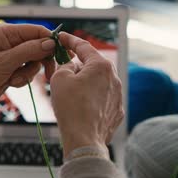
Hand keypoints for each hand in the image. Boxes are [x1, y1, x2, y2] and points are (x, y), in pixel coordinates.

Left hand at [0, 24, 55, 123]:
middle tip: (46, 75)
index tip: (58, 56)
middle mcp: (11, 40)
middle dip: (39, 62)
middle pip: (39, 46)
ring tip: (14, 80)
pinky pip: (28, 71)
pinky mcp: (12, 67)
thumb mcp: (5, 62)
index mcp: (7, 32)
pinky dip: (23, 79)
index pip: (37, 31)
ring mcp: (12, 54)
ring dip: (28, 73)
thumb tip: (50, 43)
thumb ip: (28, 51)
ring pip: (35, 61)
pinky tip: (10, 83)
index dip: (50, 42)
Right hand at [50, 32, 123, 156]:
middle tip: (61, 67)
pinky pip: (101, 97)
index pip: (83, 46)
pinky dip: (90, 97)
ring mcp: (117, 95)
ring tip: (69, 93)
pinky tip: (80, 106)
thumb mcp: (60, 79)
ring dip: (84, 83)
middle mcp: (114, 78)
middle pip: (92, 64)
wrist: (84, 139)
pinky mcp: (116, 110)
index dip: (69, 40)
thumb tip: (72, 66)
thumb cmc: (71, 108)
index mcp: (101, 66)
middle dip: (77, 64)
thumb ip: (65, 65)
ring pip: (97, 81)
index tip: (61, 37)